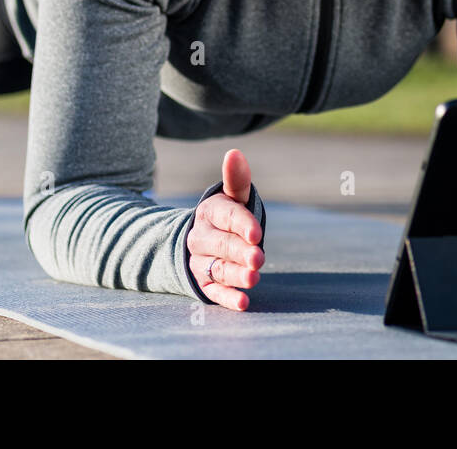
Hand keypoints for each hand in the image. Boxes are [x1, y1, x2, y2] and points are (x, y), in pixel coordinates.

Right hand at [187, 148, 264, 310]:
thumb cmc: (226, 216)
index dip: (241, 224)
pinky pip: (214, 293)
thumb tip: (235, 153)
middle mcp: (201, 238)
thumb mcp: (231, 196)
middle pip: (222, 245)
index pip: (226, 216)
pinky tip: (243, 303)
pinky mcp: (203, 284)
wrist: (198, 241)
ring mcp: (200, 262)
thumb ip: (236, 179)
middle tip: (258, 257)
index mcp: (210, 212)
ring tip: (254, 278)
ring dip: (236, 275)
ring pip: (218, 269)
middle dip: (241, 251)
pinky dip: (228, 298)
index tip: (256, 233)